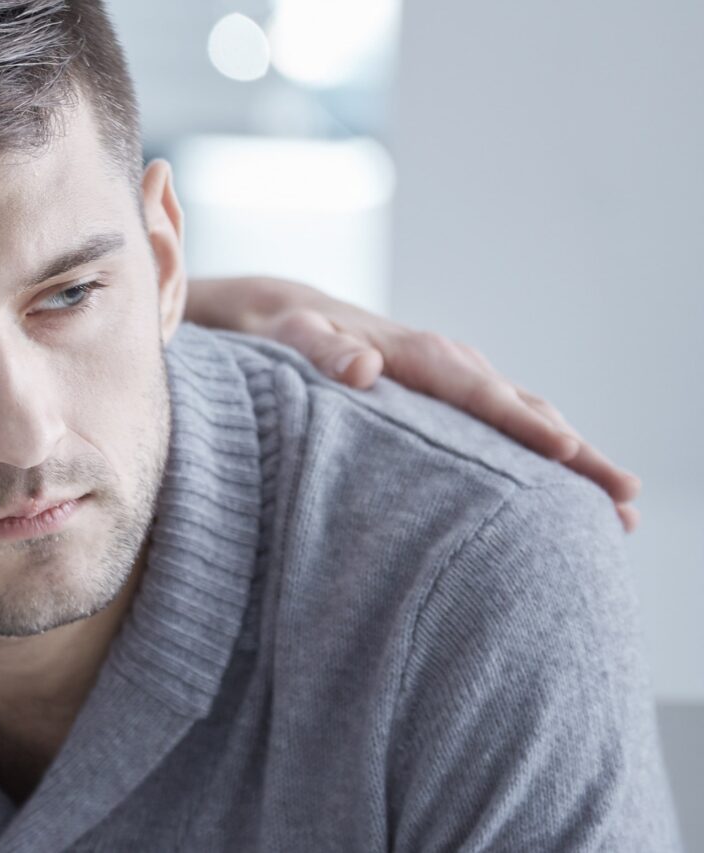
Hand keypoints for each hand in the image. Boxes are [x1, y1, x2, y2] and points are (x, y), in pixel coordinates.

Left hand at [187, 275, 640, 531]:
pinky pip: (502, 425)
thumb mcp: (283, 337)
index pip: (478, 393)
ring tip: (617, 513)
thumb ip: (317, 348)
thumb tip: (362, 363)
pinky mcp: (442, 398)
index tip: (567, 454)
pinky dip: (539, 453)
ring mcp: (449, 380)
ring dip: (571, 460)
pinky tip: (560, 496)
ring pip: (523, 417)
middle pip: (523, 409)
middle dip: (577, 453)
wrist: (271, 312)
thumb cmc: (272, 332)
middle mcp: (444, 362)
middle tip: (624, 501)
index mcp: (413, 353)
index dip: (521, 424)